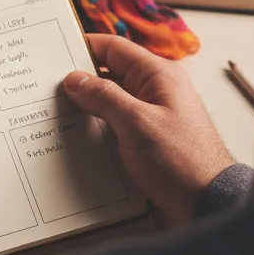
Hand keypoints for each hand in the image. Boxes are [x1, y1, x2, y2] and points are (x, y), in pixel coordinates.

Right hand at [63, 34, 234, 226]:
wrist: (208, 207)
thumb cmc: (181, 161)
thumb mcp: (137, 123)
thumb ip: (103, 96)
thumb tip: (73, 79)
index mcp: (158, 75)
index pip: (114, 48)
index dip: (83, 47)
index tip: (52, 52)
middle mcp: (154, 91)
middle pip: (108, 73)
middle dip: (79, 80)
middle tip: (45, 84)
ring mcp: (149, 116)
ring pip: (108, 101)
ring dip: (84, 107)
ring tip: (52, 110)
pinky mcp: (144, 140)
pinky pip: (112, 124)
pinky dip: (93, 126)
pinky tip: (72, 135)